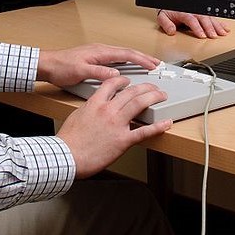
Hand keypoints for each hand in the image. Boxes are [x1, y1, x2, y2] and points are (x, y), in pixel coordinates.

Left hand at [37, 44, 160, 88]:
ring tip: (147, 65)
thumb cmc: (61, 66)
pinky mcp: (94, 58)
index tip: (153, 65)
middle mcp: (100, 50)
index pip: (126, 54)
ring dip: (136, 58)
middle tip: (156, 64)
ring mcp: (97, 53)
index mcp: (99, 51)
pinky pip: (115, 57)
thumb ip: (98, 72)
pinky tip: (128, 67)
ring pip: (122, 54)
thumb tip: (116, 74)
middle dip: (143, 57)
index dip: (141, 59)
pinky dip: (126, 61)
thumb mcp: (80, 71)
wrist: (47, 64)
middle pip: (127, 52)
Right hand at [56, 76, 170, 177]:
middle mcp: (107, 110)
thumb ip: (90, 109)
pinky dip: (157, 127)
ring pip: (139, 105)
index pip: (111, 84)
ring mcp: (117, 124)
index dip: (122, 80)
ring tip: (161, 96)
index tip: (128, 80)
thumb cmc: (69, 139)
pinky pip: (144, 131)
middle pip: (130, 92)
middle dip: (145, 87)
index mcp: (95, 103)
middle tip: (152, 87)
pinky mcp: (123, 140)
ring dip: (153, 98)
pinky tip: (166, 123)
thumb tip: (96, 107)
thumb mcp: (77, 115)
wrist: (67, 155)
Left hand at [156, 10, 229, 38]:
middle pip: (203, 18)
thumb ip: (166, 24)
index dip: (197, 27)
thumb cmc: (168, 13)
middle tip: (214, 36)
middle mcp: (192, 11)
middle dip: (209, 27)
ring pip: (209, 17)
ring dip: (217, 26)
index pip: (191, 19)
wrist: (170, 6)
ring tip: (222, 33)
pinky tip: (225, 28)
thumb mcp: (162, 17)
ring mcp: (198, 12)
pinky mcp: (202, 14)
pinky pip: (212, 17)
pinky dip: (220, 23)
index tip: (202, 36)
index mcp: (183, 12)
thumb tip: (171, 31)